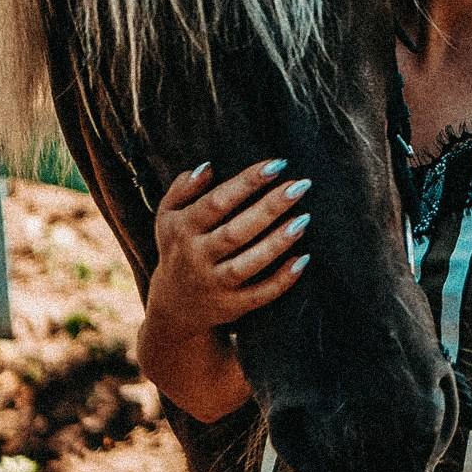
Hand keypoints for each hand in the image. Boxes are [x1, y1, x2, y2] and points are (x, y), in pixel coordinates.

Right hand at [139, 159, 311, 370]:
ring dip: (276, 243)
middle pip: (235, 232)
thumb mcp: (167, 216)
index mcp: (182, 230)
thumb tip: (207, 167)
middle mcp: (195, 257)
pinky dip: (282, 280)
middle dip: (269, 208)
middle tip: (299, 186)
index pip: (216, 203)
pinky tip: (303, 260)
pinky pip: (259, 295)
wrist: (173, 305)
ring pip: (247, 265)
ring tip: (304, 219)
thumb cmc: (178, 247)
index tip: (277, 165)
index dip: (246, 182)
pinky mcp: (231, 306)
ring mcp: (213, 284)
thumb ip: (182, 189)